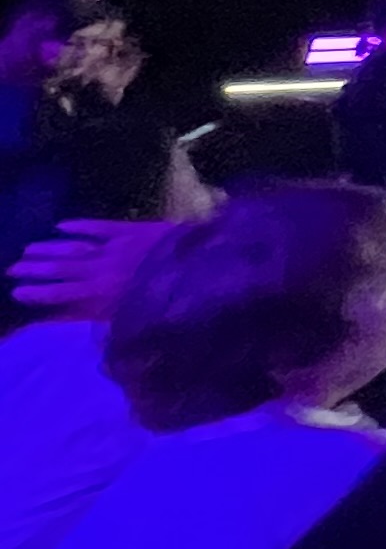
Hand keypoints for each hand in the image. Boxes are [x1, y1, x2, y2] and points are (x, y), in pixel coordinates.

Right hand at [9, 216, 176, 316]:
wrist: (204, 266)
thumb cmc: (173, 297)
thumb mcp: (135, 316)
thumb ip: (107, 319)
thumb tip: (80, 323)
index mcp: (103, 295)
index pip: (61, 296)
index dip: (39, 294)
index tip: (16, 293)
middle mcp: (103, 271)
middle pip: (62, 269)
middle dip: (36, 269)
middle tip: (12, 268)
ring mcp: (116, 248)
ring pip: (74, 248)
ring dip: (50, 249)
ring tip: (28, 249)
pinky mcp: (132, 231)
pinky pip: (99, 227)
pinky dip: (79, 226)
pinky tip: (61, 225)